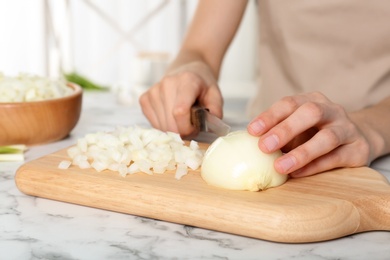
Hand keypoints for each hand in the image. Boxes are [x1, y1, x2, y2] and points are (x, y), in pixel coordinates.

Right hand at [139, 62, 222, 138]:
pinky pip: (153, 123)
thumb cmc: (202, 84)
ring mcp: (153, 91)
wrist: (188, 69)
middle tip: (191, 125)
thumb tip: (210, 127)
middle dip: (182, 131)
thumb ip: (216, 111)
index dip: (187, 128)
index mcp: (187, 81)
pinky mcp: (145, 98)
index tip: (195, 129)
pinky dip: (163, 126)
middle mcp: (167, 84)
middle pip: (170, 123)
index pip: (180, 112)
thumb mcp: (215, 94)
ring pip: (161, 126)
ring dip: (173, 129)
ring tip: (182, 119)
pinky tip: (171, 116)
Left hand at [247, 92, 370, 176]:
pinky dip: (314, 166)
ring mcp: (348, 129)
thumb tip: (247, 146)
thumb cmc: (316, 134)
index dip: (270, 116)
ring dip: (302, 152)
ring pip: (327, 137)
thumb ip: (277, 133)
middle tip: (264, 146)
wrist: (358, 140)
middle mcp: (332, 111)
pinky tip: (297, 173)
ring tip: (280, 166)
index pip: (289, 103)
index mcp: (312, 101)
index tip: (251, 131)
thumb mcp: (296, 128)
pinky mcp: (358, 150)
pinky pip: (336, 157)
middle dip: (285, 129)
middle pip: (311, 113)